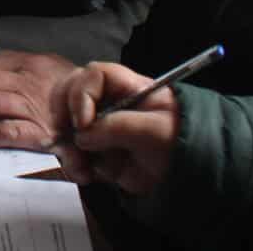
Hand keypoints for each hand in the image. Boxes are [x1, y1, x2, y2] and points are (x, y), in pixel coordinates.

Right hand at [52, 61, 180, 195]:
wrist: (190, 174)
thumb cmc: (180, 141)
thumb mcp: (155, 130)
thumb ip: (117, 127)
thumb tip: (82, 136)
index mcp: (125, 87)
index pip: (93, 76)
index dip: (81, 94)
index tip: (83, 122)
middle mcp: (107, 102)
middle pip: (69, 94)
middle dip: (62, 117)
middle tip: (64, 138)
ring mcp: (99, 127)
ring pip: (66, 127)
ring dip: (67, 148)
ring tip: (80, 169)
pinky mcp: (97, 151)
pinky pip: (74, 154)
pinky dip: (75, 166)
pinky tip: (86, 176)